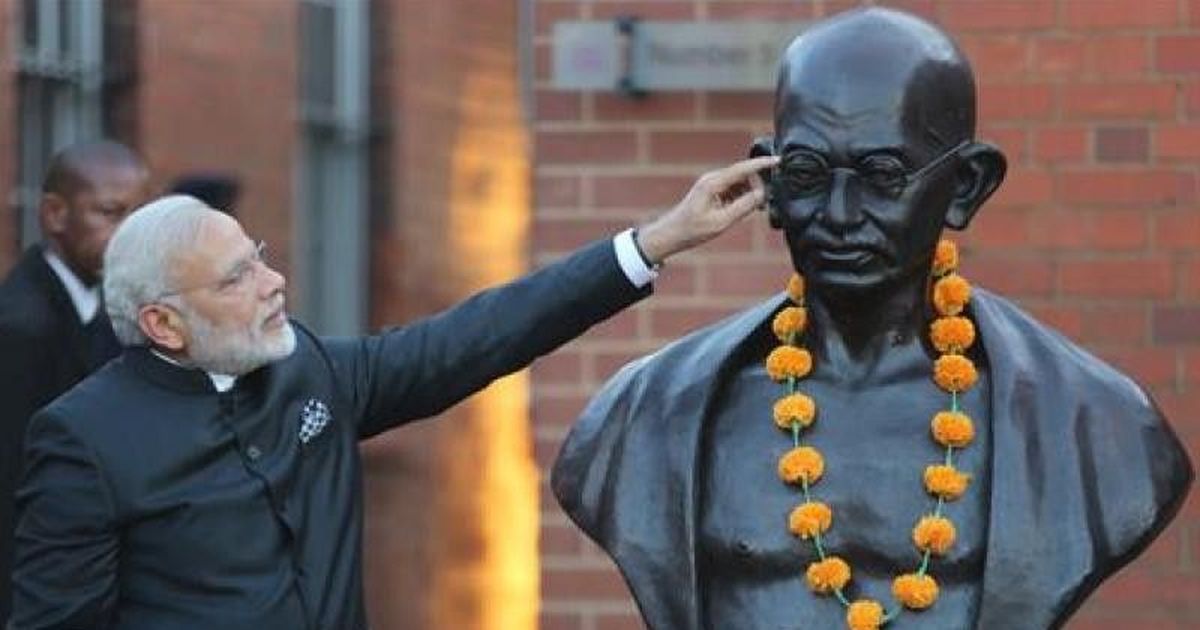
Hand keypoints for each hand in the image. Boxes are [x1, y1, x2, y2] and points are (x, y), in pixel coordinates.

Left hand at [634, 155, 779, 263]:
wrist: (671, 234)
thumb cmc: (692, 230)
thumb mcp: (722, 221)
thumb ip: (744, 206)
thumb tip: (763, 194)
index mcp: (714, 183)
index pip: (744, 168)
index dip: (763, 164)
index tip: (780, 161)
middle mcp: (713, 179)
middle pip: (743, 174)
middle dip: (757, 185)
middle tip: (765, 203)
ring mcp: (711, 183)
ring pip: (739, 182)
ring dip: (749, 193)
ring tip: (754, 210)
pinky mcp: (711, 190)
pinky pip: (732, 188)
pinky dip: (740, 197)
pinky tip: (741, 210)